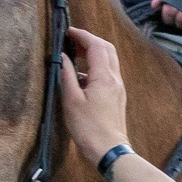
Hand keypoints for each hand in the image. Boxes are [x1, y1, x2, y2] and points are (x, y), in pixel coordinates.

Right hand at [60, 27, 130, 165]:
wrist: (109, 150)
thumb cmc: (88, 128)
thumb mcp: (71, 100)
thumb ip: (67, 75)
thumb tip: (62, 57)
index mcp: (104, 77)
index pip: (96, 45)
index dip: (82, 35)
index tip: (67, 31)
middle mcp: (115, 79)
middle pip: (107, 48)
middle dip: (90, 40)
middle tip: (72, 40)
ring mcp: (118, 88)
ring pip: (110, 60)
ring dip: (94, 52)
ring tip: (75, 54)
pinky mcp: (117, 96)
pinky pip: (109, 73)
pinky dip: (96, 66)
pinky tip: (81, 76)